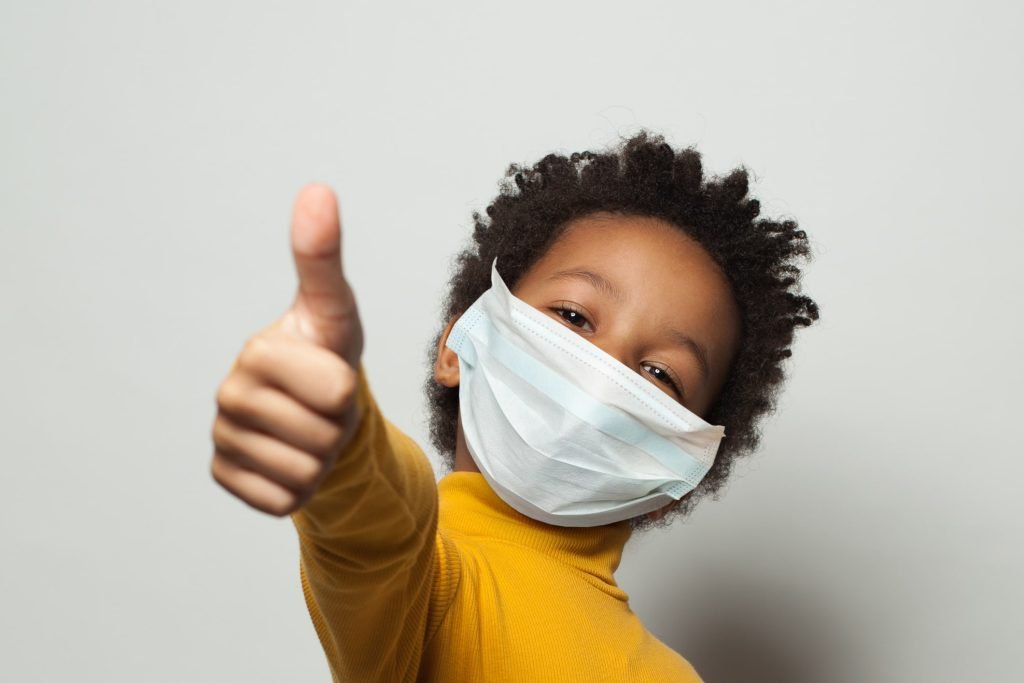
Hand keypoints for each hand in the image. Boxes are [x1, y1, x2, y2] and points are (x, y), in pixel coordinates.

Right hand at [210, 184, 363, 515]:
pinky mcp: (225, 478)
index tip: (327, 370)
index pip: (338, 392)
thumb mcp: (337, 310)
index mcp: (258, 352)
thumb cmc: (327, 354)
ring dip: (322, 458)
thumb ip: (324, 257)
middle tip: (323, 407)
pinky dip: (299, 488)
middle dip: (337, 427)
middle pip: (323, 437)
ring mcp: (223, 439)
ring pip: (307, 473)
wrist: (315, 409)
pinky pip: (282, 501)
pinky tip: (289, 458)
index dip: (347, 390)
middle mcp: (229, 395)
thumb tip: (317, 189)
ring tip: (309, 428)